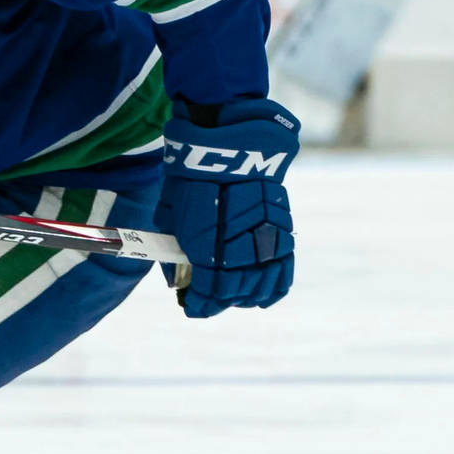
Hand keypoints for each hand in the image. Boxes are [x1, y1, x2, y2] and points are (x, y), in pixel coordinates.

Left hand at [155, 98, 297, 318]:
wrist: (227, 146)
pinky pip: (283, 269)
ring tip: (234, 298)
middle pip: (233, 292)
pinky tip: (264, 298)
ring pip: (259, 285)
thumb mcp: (170, 217)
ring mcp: (264, 242)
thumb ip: (174, 250)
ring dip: (244, 296)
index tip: (191, 307)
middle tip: (209, 300)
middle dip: (219, 301)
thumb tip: (177, 278)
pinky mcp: (282, 231)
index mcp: (206, 249)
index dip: (199, 305)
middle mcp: (238, 250)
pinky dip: (274, 287)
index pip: (207, 293)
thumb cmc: (190, 179)